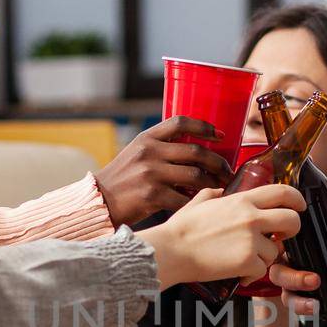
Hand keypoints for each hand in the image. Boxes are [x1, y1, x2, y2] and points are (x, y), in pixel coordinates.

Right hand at [96, 117, 234, 224]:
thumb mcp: (136, 153)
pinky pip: (184, 198)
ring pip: (195, 175)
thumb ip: (160, 147)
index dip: (204, 126)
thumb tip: (195, 148)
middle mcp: (149, 152)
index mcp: (147, 138)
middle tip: (227, 171)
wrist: (99, 200)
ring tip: (219, 187)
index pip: (181, 122)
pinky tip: (201, 203)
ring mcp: (151, 174)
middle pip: (196, 151)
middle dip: (218, 162)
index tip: (220, 135)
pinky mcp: (152, 195)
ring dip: (212, 182)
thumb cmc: (122, 179)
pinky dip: (196, 201)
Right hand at [143, 184, 303, 289]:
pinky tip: (236, 272)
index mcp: (242, 200)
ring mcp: (251, 240)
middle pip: (293, 220)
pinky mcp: (247, 262)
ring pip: (275, 251)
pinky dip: (251, 275)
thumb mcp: (199, 202)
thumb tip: (219, 190)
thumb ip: (213, 194)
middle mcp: (251, 217)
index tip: (299, 206)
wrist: (170, 251)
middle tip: (281, 237)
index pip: (283, 192)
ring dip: (263, 258)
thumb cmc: (181, 229)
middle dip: (292, 230)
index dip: (297, 199)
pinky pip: (261, 271)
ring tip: (242, 259)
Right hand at [269, 221, 326, 317]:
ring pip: (278, 278)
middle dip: (290, 272)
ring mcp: (297, 274)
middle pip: (277, 256)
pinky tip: (315, 307)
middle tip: (315, 279)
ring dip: (293, 286)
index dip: (281, 233)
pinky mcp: (301, 295)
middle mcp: (300, 253)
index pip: (287, 229)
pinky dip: (299, 305)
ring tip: (315, 295)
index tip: (289, 242)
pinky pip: (290, 300)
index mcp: (312, 235)